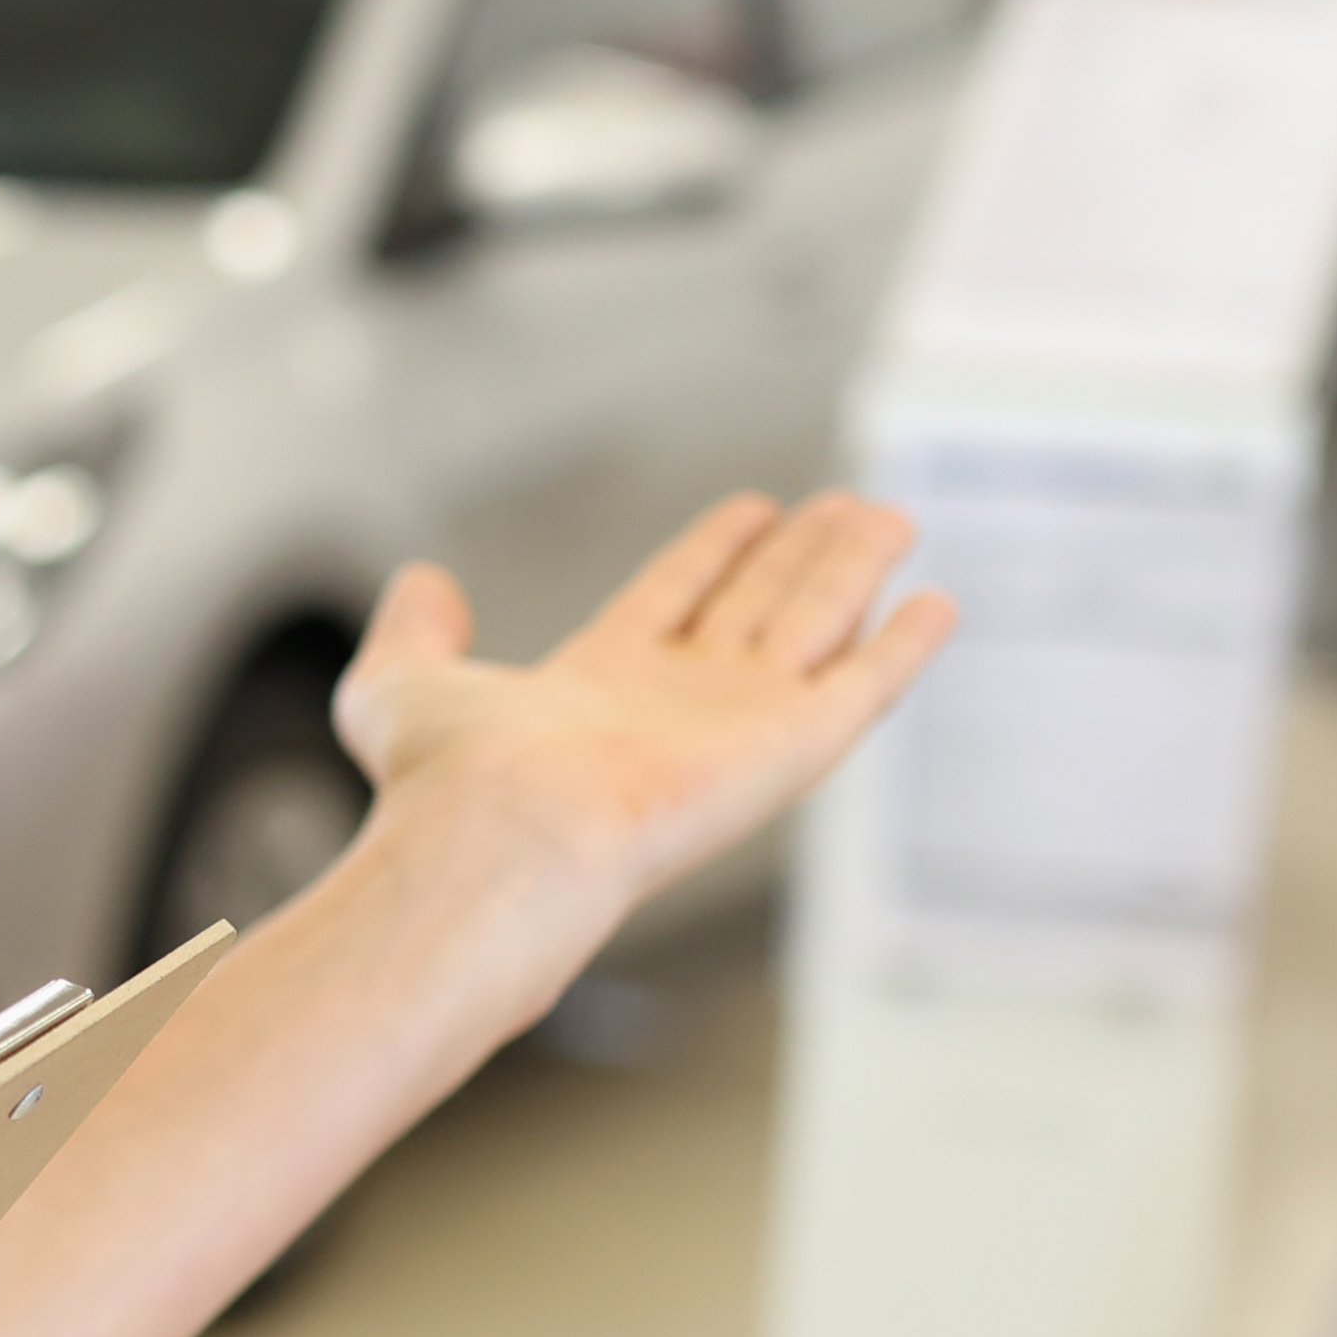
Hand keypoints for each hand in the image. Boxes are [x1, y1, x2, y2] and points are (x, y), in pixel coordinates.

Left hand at [329, 493, 961, 927]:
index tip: (754, 510)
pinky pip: (864, 684)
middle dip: (801, 554)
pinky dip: (905, 645)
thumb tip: (421, 583)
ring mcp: (740, 725)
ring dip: (854, 570)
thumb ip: (415, 632)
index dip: (715, 552)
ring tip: (888, 516)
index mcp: (602, 685)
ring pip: (812, 624)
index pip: (674, 600)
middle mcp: (677, 705)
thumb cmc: (448, 781)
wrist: (504, 831)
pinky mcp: (792, 747)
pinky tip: (936, 605)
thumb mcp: (399, 684)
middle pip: (756, 606)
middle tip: (846, 504)